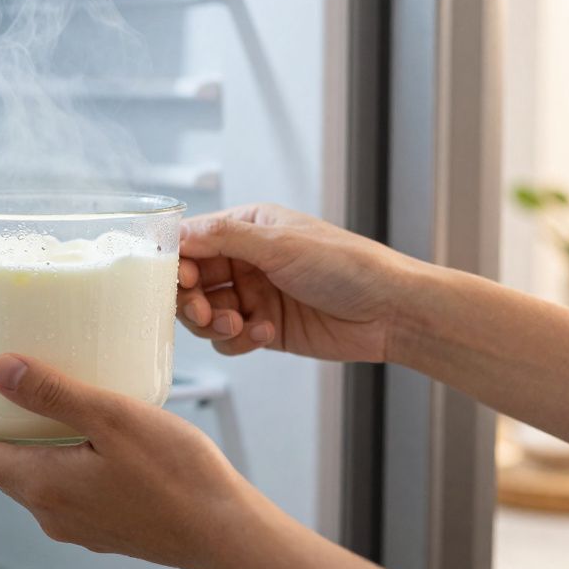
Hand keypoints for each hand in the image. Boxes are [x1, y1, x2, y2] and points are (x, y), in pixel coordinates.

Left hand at [0, 354, 259, 568]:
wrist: (225, 534)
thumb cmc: (178, 476)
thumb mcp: (112, 418)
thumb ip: (54, 393)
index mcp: (44, 484)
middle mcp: (52, 511)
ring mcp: (78, 525)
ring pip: (31, 480)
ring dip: (16, 449)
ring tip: (19, 414)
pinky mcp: (104, 527)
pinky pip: (62, 489)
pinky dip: (51, 461)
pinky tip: (75, 440)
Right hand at [177, 204, 421, 361]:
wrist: (390, 311)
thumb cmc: (346, 265)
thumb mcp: (281, 243)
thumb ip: (225, 238)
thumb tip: (179, 234)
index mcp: (248, 227)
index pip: (193, 242)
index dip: (179, 263)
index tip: (182, 280)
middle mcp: (245, 260)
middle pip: (192, 283)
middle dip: (192, 301)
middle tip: (204, 313)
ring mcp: (254, 295)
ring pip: (206, 315)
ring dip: (215, 324)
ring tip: (240, 325)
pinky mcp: (263, 329)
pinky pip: (229, 340)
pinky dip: (239, 340)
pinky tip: (265, 333)